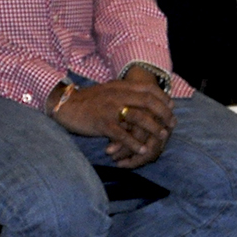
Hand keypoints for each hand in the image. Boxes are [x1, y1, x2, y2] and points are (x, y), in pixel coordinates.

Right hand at [51, 77, 175, 167]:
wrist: (65, 105)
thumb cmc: (87, 101)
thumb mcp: (107, 91)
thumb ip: (123, 93)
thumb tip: (143, 100)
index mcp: (119, 86)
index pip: (147, 88)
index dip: (162, 97)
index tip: (171, 106)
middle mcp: (117, 94)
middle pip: (148, 101)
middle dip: (163, 113)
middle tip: (171, 124)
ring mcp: (110, 108)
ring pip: (138, 117)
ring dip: (153, 127)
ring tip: (162, 136)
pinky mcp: (102, 122)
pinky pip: (122, 134)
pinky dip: (135, 143)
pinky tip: (142, 150)